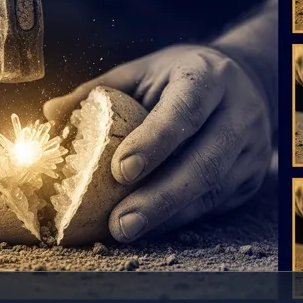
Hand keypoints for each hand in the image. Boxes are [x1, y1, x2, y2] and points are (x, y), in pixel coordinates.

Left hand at [44, 45, 272, 241]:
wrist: (246, 81)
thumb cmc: (179, 78)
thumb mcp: (143, 71)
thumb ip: (99, 91)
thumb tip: (51, 113)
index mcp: (207, 76)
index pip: (184, 110)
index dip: (154, 141)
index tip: (120, 171)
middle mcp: (238, 112)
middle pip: (203, 161)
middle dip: (160, 197)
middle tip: (120, 223)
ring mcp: (251, 148)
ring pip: (211, 189)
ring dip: (167, 215)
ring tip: (126, 230)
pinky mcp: (252, 176)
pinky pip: (214, 204)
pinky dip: (179, 219)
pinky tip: (149, 228)